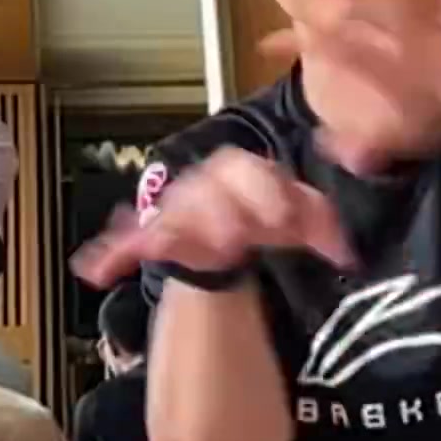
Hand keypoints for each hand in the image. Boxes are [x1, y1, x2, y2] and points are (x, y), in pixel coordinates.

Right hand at [71, 146, 353, 287]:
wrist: (234, 218)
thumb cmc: (270, 210)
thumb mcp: (301, 216)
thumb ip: (323, 229)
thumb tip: (346, 254)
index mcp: (245, 172)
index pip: (252, 171)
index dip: (265, 191)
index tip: (280, 217)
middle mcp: (208, 183)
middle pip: (208, 189)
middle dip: (218, 210)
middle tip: (231, 237)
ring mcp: (182, 207)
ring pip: (171, 211)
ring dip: (165, 227)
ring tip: (155, 243)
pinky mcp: (159, 233)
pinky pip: (131, 238)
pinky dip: (114, 251)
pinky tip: (94, 268)